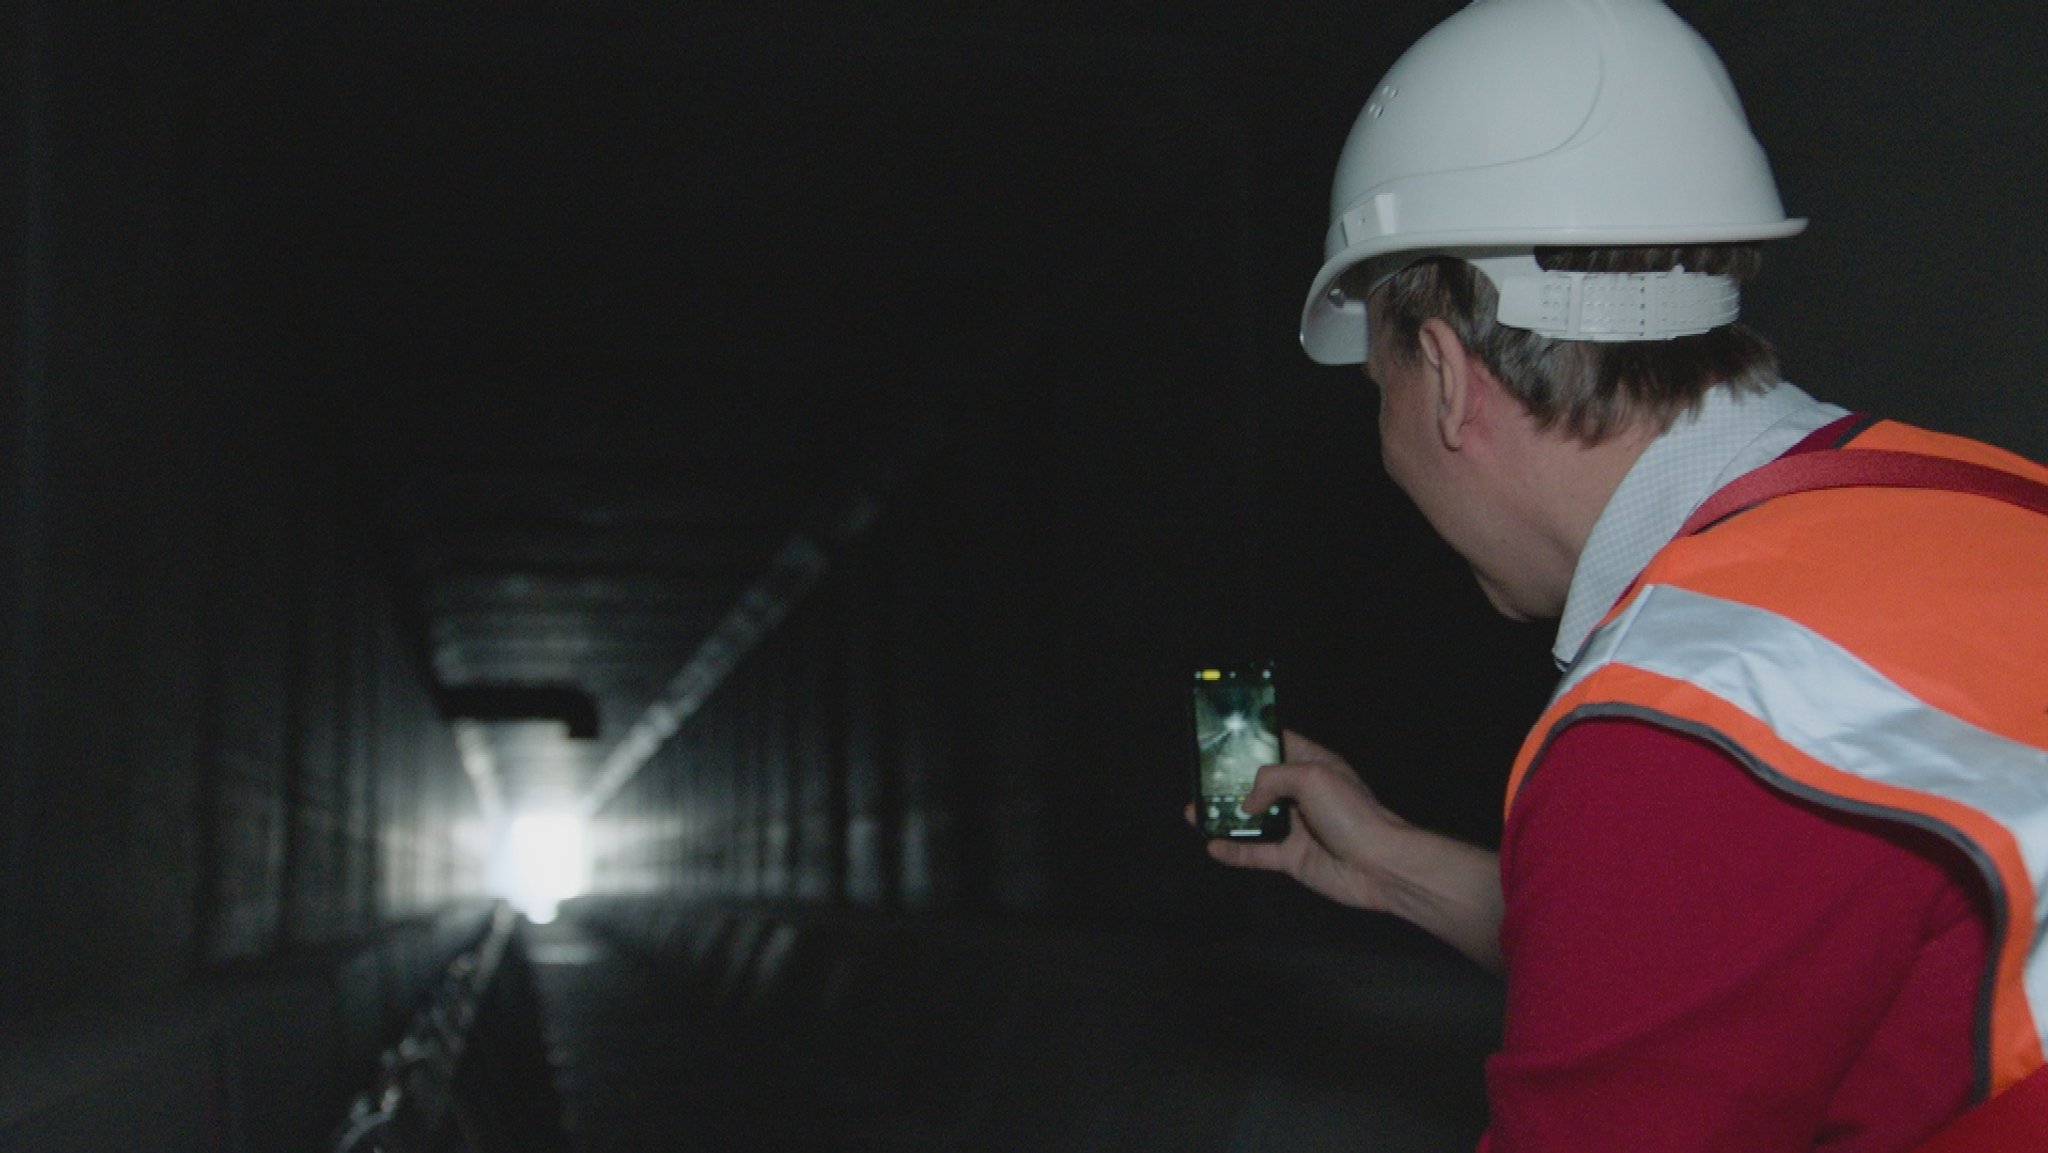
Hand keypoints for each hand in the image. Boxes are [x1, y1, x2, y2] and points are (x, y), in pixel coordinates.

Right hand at [1188, 730, 1504, 971]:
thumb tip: (1247, 802)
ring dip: (1223, 816)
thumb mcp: (1311, 777)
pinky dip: (1233, 850)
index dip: (1252, 739)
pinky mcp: (1292, 858)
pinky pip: (1256, 853)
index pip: (1278, 743)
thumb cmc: (1350, 813)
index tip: (1221, 737)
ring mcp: (1296, 827)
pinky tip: (1211, 845)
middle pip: (1258, 783)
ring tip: (1193, 812)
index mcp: (1312, 765)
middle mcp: (1302, 794)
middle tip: (1198, 779)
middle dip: (1228, 781)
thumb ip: (1270, 779)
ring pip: (1251, 819)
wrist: (1379, 865)